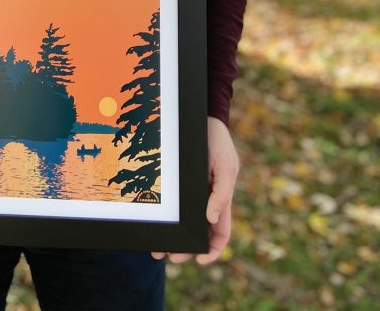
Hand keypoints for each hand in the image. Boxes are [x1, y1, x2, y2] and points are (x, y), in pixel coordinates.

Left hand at [152, 116, 238, 265]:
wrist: (201, 118)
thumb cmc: (217, 142)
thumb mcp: (225, 165)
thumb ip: (222, 192)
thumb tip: (211, 218)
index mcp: (221, 199)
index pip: (221, 232)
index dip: (214, 250)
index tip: (201, 260)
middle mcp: (205, 199)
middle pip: (198, 233)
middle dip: (186, 249)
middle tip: (171, 257)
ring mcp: (190, 193)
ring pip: (182, 223)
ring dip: (172, 238)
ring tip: (157, 250)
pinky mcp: (177, 184)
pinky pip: (171, 206)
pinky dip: (165, 218)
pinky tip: (154, 223)